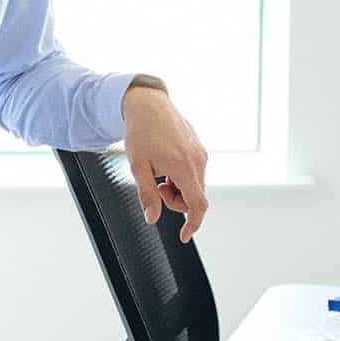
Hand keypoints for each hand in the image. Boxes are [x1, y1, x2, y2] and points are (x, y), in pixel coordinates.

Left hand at [121, 82, 208, 241]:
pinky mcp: (200, 148)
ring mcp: (201, 154)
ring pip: (195, 185)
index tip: (185, 235)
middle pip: (195, 197)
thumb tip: (152, 218)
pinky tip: (166, 163)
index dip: (193, 223)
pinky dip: (182, 177)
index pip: (198, 204)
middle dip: (176, 200)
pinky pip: (195, 172)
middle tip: (157, 186)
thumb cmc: (141, 132)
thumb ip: (147, 194)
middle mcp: (198, 161)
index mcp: (183, 167)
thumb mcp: (138, 166)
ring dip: (178, 188)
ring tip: (160, 171)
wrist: (149, 105)